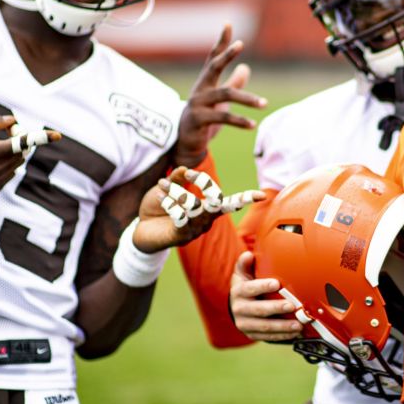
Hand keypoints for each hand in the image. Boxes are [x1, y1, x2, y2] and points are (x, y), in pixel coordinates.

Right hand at [0, 114, 37, 195]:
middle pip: (22, 152)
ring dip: (13, 151)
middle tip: (7, 131)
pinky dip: (7, 162)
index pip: (20, 144)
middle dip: (20, 139)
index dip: (39, 138)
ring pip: (18, 162)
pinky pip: (11, 172)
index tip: (57, 135)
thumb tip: (12, 120)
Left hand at [132, 166, 264, 252]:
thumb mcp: (168, 189)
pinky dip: (169, 202)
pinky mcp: (180, 236)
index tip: (260, 194)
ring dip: (177, 191)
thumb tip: (184, 168)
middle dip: (205, 185)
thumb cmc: (159, 209)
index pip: (232, 203)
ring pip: (194, 205)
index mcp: (209, 209)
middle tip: (188, 174)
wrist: (143, 232)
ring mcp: (194, 230)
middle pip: (218, 202)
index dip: (247, 199)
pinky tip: (159, 195)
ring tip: (161, 184)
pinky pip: (180, 216)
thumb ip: (177, 179)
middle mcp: (206, 220)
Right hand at [175, 24, 267, 166]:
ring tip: (264, 103)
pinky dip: (239, 121)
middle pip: (213, 67)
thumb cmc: (204, 118)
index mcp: (206, 82)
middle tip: (240, 44)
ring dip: (246, 99)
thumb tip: (245, 68)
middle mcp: (200, 89)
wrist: (185, 143)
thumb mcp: (220, 101)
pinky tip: (252, 124)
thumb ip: (232, 84)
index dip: (221, 42)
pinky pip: (222, 118)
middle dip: (226, 55)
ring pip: (224, 95)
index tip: (228, 24)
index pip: (213, 58)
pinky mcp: (199, 120)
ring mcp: (198, 104)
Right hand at [230, 251, 302, 341]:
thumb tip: (248, 255)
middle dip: (276, 309)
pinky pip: (268, 337)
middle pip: (258, 310)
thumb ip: (245, 264)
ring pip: (264, 327)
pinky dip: (282, 336)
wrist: (237, 307)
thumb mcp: (242, 274)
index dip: (262, 286)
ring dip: (283, 327)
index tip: (277, 284)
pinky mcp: (252, 334)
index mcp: (238, 292)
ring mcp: (245, 324)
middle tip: (292, 306)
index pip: (249, 289)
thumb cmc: (246, 286)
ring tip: (298, 325)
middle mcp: (239, 309)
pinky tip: (295, 334)